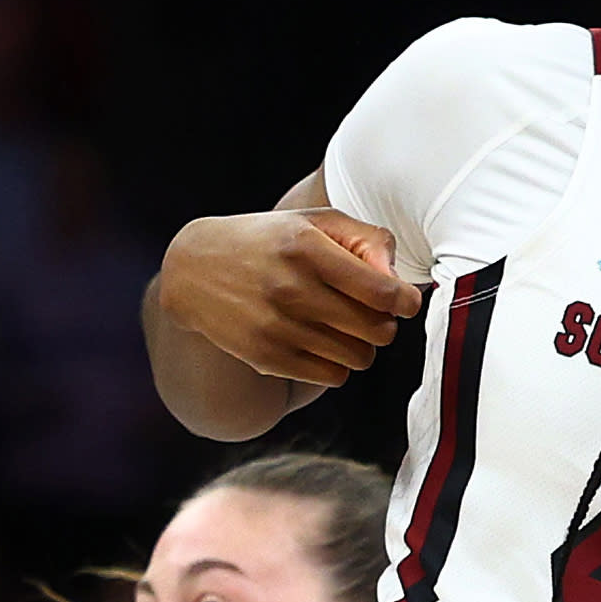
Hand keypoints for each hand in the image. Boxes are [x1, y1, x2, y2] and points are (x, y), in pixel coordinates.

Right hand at [158, 207, 418, 387]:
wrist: (194, 269)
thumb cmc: (271, 242)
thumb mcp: (316, 223)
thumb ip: (369, 241)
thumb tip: (398, 282)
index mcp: (307, 248)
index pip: (384, 293)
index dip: (406, 302)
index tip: (403, 301)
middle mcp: (291, 288)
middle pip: (379, 331)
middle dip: (383, 323)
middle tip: (367, 312)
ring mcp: (276, 326)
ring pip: (361, 358)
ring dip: (360, 345)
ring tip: (340, 325)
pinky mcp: (266, 356)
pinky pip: (333, 377)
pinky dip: (336, 364)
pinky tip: (319, 342)